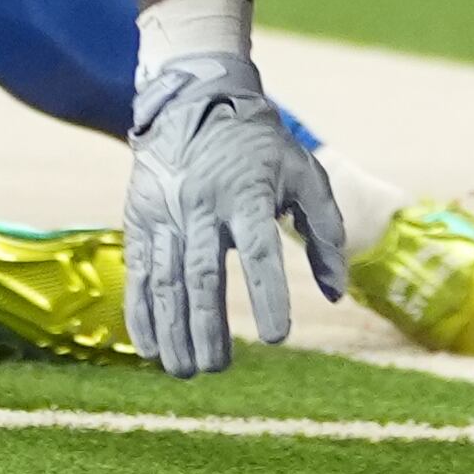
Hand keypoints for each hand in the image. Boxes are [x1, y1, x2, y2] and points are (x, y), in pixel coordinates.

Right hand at [124, 51, 346, 376]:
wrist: (195, 102)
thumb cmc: (261, 148)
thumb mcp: (305, 174)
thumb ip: (326, 232)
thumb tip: (335, 292)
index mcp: (248, 193)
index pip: (259, 249)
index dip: (267, 293)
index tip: (278, 337)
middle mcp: (202, 204)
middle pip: (203, 274)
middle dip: (208, 326)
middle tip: (218, 368)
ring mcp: (165, 213)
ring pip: (166, 279)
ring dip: (173, 329)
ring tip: (186, 371)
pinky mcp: (140, 219)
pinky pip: (138, 273)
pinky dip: (141, 313)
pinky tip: (150, 348)